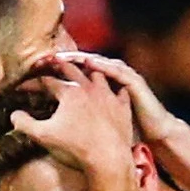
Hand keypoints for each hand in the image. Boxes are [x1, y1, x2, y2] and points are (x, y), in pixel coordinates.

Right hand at [11, 58, 133, 173]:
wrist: (107, 159)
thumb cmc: (74, 148)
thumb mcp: (43, 136)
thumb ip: (24, 123)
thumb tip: (14, 114)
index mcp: (68, 92)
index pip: (46, 81)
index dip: (31, 84)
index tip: (21, 88)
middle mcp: (88, 88)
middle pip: (71, 69)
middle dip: (59, 66)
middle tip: (51, 65)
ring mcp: (108, 95)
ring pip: (97, 74)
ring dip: (87, 72)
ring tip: (83, 74)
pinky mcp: (122, 107)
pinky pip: (120, 91)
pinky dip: (114, 89)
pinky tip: (112, 91)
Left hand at [55, 51, 181, 144]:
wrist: (155, 134)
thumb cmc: (124, 132)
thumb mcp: (96, 124)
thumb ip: (76, 120)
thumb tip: (50, 123)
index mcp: (97, 88)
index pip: (72, 74)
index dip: (54, 72)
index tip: (34, 72)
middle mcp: (108, 79)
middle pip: (81, 64)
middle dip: (62, 60)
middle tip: (43, 59)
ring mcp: (122, 78)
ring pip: (98, 63)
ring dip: (80, 58)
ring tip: (63, 56)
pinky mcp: (134, 83)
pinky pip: (117, 71)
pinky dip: (103, 66)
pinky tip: (90, 63)